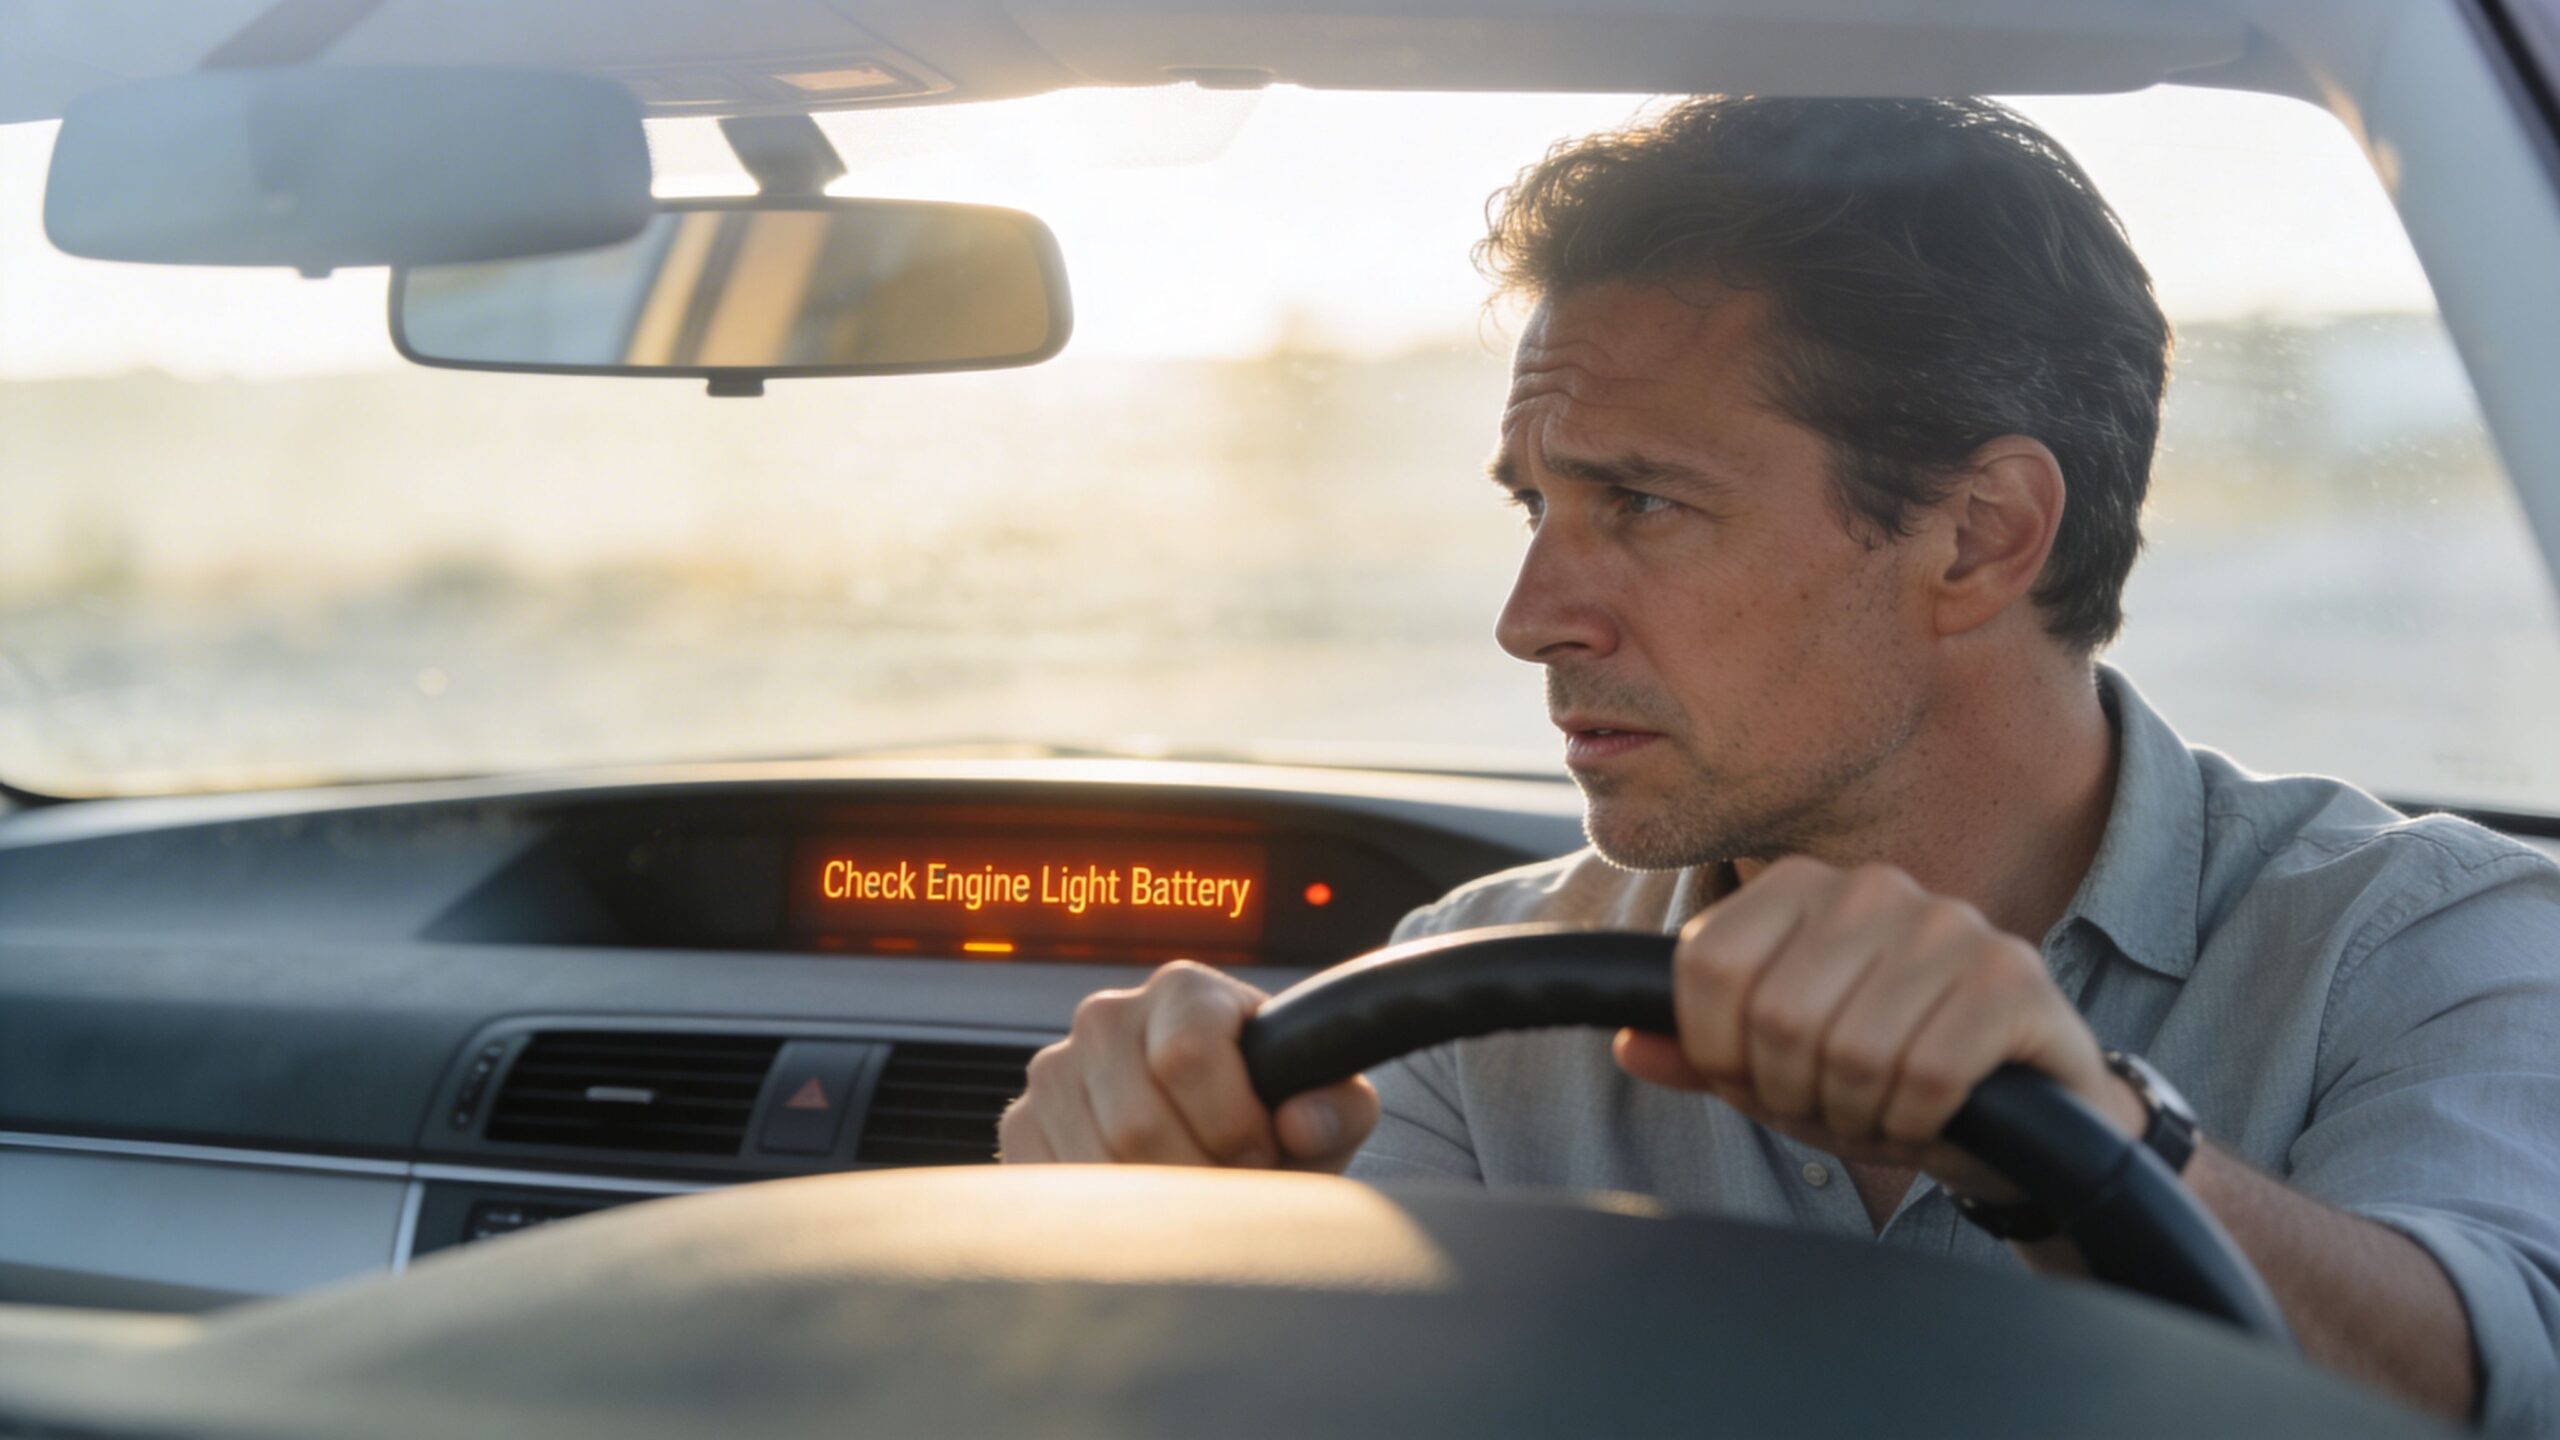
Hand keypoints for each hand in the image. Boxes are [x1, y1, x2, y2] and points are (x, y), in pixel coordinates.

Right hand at [998, 959, 1378, 1170]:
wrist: (1216, 1141)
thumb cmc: (1274, 1120)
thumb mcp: (1327, 1109)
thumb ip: (1338, 1106)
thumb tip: (1300, 1122)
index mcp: (1184, 991)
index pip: (1188, 1054)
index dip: (1232, 1122)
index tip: (1261, 1149)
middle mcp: (1108, 1016)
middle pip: (1138, 1124)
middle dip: (1195, 1176)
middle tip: (1228, 1189)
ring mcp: (1056, 1070)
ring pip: (1094, 1165)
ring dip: (1154, 1206)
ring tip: (1193, 1201)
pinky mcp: (1022, 1125)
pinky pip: (1054, 1189)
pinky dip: (1107, 1217)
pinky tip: (1145, 1208)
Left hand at [1613, 857, 2142, 1199]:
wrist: (2021, 1121)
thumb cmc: (1883, 1082)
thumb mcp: (1778, 1072)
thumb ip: (1703, 1056)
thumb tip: (1628, 1044)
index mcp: (1804, 887)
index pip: (1707, 965)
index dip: (1718, 1050)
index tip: (1757, 1079)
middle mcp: (1876, 887)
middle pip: (1775, 1014)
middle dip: (1794, 1091)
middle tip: (1834, 1103)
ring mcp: (1951, 924)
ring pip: (1850, 1048)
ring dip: (1859, 1113)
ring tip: (1885, 1107)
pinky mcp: (2014, 977)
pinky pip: (1925, 1072)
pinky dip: (1915, 1120)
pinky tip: (1934, 1114)